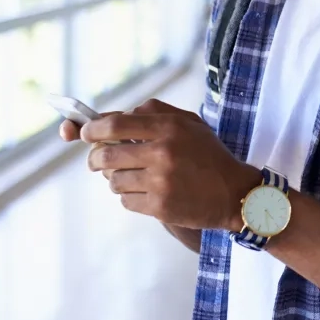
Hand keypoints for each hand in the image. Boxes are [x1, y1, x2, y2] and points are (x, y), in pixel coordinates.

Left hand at [80, 99, 256, 230]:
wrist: (234, 194)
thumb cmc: (209, 155)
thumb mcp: (188, 123)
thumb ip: (153, 113)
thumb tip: (112, 116)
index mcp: (168, 128)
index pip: (115, 124)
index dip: (92, 129)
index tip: (85, 133)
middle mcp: (163, 153)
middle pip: (106, 154)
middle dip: (94, 159)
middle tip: (96, 161)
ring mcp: (160, 182)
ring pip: (113, 180)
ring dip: (116, 179)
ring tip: (131, 177)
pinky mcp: (160, 207)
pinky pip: (125, 201)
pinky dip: (129, 197)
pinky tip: (146, 193)